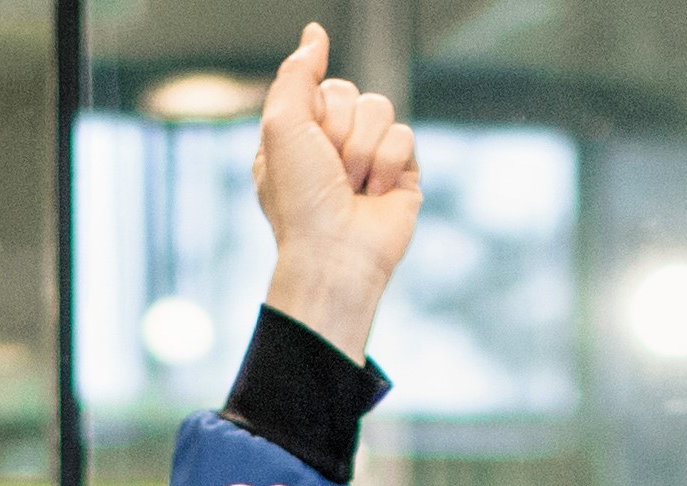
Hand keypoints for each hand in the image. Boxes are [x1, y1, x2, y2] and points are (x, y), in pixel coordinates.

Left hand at [254, 26, 421, 361]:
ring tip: (352, 186)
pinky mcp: (402, 172)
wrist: (335, 253)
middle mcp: (334, 143)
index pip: (321, 86)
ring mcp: (370, 157)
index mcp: (299, 133)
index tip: (308, 146)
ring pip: (380, 109)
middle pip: (352, 93)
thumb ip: (296, 73)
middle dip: (340, 131)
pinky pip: (405, 135)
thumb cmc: (301, 199)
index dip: (317, 111)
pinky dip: (388, 165)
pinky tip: (375, 195)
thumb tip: (315, 31)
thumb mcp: (281, 125)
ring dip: (363, 150)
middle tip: (331, 170)